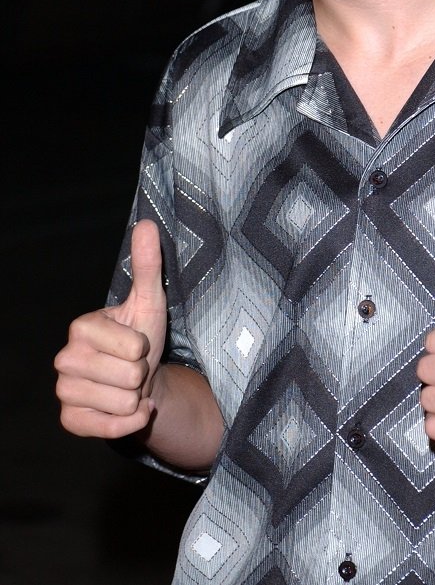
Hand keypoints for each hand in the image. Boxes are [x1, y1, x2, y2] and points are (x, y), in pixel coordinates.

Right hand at [55, 219, 166, 438]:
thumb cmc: (143, 338)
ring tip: (128, 386)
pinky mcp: (70, 420)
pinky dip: (131, 422)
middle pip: (128, 377)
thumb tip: (148, 224)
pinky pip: (112, 429)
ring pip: (122, 403)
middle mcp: (65, 358)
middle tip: (134, 368)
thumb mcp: (150, 301)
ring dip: (136, 397)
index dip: (144, 347)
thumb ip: (147, 265)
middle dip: (141, 374)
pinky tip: (130, 409)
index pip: (133, 347)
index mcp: (82, 327)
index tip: (137, 344)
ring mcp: (64, 391)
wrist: (141, 381)